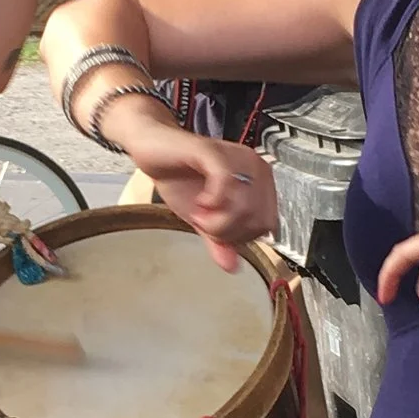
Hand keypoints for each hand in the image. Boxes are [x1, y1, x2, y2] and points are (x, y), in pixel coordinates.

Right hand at [130, 122, 276, 268]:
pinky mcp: (213, 151)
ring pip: (245, 204)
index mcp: (258, 182)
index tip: (215, 231)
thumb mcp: (201, 217)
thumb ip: (219, 240)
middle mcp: (253, 167)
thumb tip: (232, 267)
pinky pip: (226, 183)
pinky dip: (212, 201)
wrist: (152, 150)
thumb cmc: (179, 177)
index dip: (240, 236)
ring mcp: (235, 157)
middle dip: (227, 230)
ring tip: (199, 213)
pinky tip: (199, 201)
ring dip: (218, 219)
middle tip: (203, 223)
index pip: (266, 223)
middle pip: (257, 218)